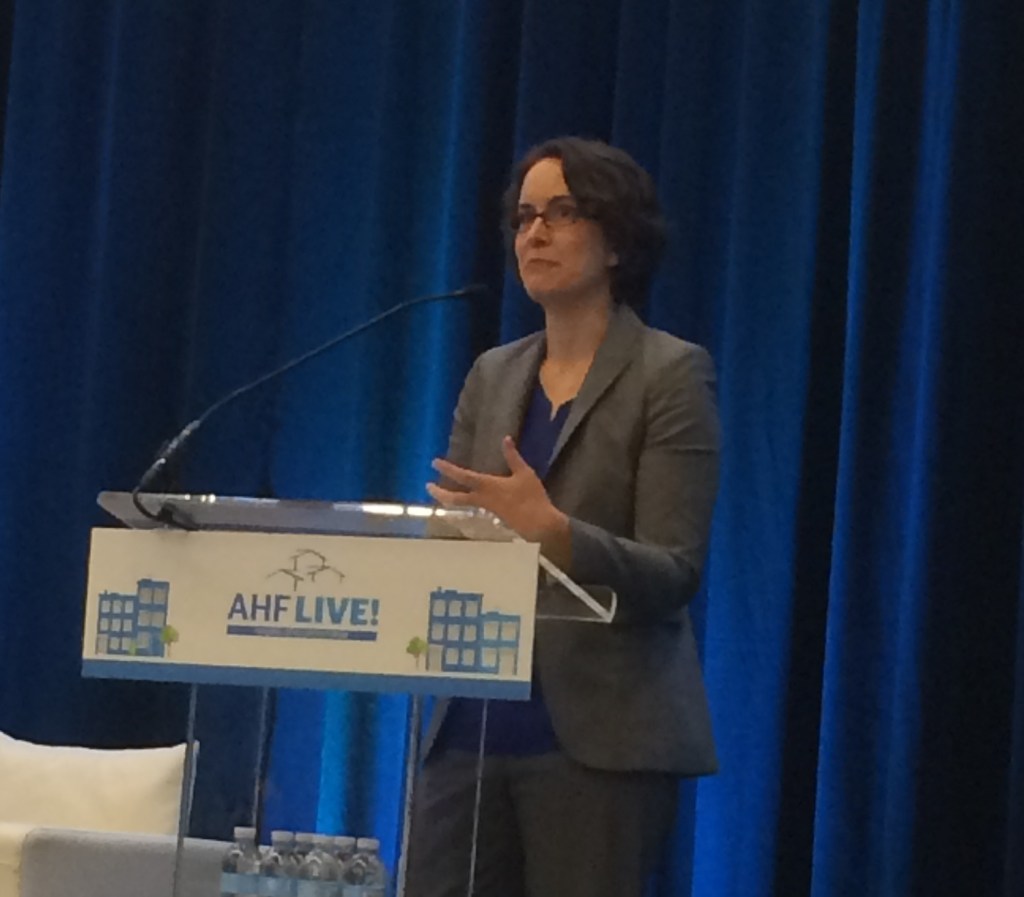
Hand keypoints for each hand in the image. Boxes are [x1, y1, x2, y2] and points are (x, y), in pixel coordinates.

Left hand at [427, 436, 570, 565]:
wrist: (539, 524)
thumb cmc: (531, 497)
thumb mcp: (524, 473)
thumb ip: (513, 457)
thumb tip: (505, 439)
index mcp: (488, 486)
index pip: (463, 476)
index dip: (448, 469)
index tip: (434, 463)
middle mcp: (483, 498)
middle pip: (455, 497)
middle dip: (440, 492)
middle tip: (427, 487)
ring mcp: (487, 508)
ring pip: (463, 503)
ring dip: (449, 498)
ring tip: (440, 494)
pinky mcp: (494, 515)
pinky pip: (474, 506)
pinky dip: (464, 501)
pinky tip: (468, 498)